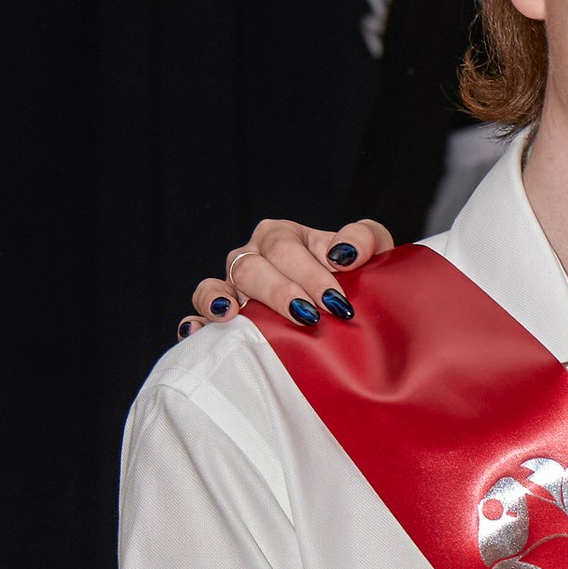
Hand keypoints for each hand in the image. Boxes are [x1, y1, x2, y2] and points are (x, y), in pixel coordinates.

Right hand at [177, 219, 396, 339]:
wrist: (347, 308)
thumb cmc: (355, 276)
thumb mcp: (370, 250)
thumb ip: (364, 239)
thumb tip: (343, 254)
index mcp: (283, 237)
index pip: (285, 246)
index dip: (309, 273)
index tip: (335, 301)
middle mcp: (253, 256)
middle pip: (252, 267)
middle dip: (280, 292)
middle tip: (309, 316)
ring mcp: (233, 286)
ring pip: (220, 287)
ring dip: (229, 301)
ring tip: (236, 315)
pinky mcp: (222, 315)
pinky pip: (199, 313)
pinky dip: (197, 320)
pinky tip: (198, 331)